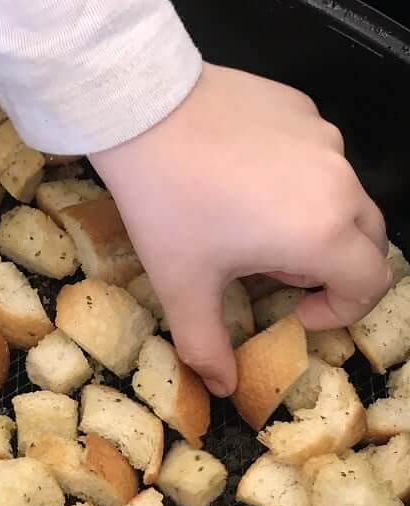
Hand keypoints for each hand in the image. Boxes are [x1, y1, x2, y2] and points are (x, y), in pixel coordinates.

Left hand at [90, 64, 389, 395]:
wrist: (142, 111)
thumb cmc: (167, 205)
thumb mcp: (183, 286)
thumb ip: (207, 346)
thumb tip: (222, 388)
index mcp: (321, 233)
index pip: (371, 284)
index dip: (343, 310)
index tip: (298, 312)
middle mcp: (338, 184)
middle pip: (368, 242)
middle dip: (334, 271)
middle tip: (279, 277)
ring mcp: (324, 139)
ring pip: (344, 198)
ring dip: (316, 226)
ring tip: (256, 228)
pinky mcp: (303, 109)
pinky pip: (320, 158)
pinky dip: (300, 183)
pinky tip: (247, 182)